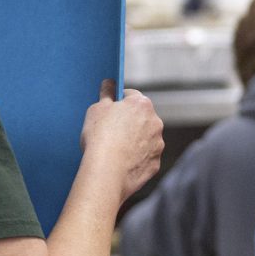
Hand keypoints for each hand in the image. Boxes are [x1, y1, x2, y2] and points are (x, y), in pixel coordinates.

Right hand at [82, 83, 163, 200]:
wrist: (107, 171)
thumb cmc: (100, 137)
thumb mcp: (97, 109)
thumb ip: (106, 94)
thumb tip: (109, 83)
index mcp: (142, 104)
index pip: (131, 96)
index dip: (118, 101)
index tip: (109, 109)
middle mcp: (156, 122)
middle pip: (141, 118)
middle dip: (128, 122)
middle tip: (110, 131)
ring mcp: (158, 144)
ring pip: (145, 138)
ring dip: (134, 140)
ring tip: (115, 149)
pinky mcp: (155, 163)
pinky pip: (145, 157)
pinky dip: (136, 158)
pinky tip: (121, 162)